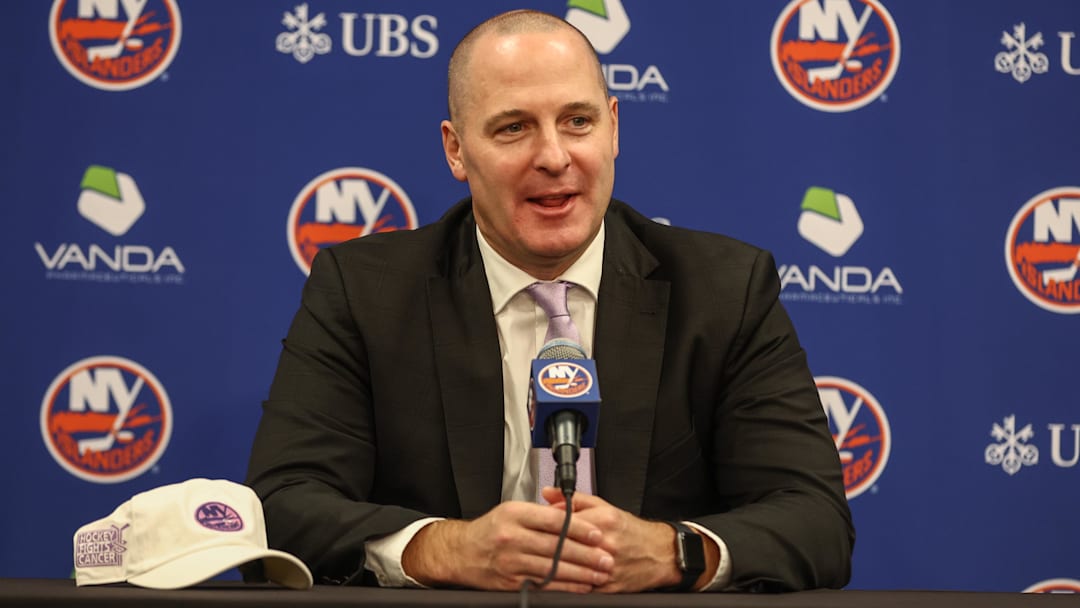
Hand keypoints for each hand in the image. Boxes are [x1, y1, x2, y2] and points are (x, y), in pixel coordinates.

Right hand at [401, 500, 613, 592]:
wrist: (461, 552)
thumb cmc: (490, 530)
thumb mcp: (511, 511)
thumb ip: (540, 512)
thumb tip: (572, 513)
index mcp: (515, 514)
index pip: (554, 521)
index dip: (580, 528)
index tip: (598, 534)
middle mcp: (512, 537)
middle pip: (557, 546)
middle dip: (586, 554)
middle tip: (606, 557)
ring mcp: (511, 561)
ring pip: (552, 568)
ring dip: (580, 573)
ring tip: (599, 574)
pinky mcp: (511, 581)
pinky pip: (543, 584)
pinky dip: (564, 586)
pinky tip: (579, 586)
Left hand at [541, 487, 685, 592]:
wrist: (659, 553)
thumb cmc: (631, 531)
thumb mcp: (605, 507)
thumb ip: (574, 501)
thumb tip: (548, 493)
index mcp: (603, 521)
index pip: (564, 522)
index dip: (544, 523)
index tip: (534, 526)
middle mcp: (605, 544)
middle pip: (565, 546)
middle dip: (545, 545)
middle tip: (531, 545)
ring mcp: (606, 567)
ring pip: (571, 568)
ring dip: (552, 566)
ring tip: (538, 563)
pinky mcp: (608, 586)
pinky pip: (580, 586)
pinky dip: (567, 583)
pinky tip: (556, 579)